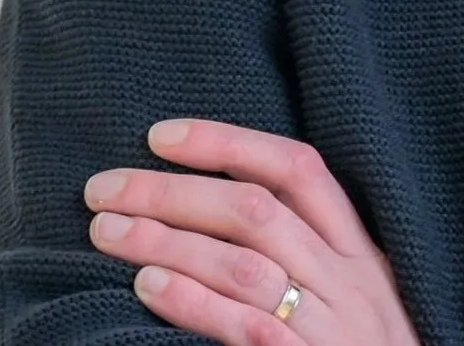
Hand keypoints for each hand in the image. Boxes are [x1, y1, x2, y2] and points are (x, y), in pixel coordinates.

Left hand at [83, 119, 421, 345]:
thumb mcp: (354, 291)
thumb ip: (307, 249)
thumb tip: (218, 201)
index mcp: (358, 249)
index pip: (297, 169)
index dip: (228, 142)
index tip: (161, 135)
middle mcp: (347, 279)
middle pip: (255, 211)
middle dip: (172, 191)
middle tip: (105, 189)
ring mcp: (330, 325)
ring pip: (244, 265)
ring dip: (167, 241)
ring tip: (108, 232)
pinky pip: (247, 328)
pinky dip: (195, 303)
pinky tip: (147, 287)